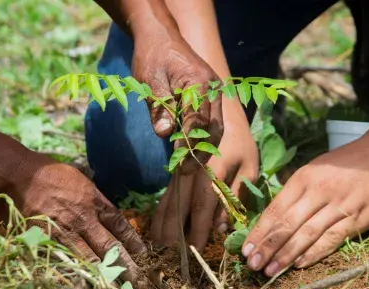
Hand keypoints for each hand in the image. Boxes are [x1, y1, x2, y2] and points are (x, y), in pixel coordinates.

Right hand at [8, 157, 147, 288]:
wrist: (19, 174)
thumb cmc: (50, 174)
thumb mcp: (82, 181)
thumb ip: (96, 200)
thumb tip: (110, 218)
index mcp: (95, 202)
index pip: (120, 226)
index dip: (133, 242)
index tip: (143, 255)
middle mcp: (84, 219)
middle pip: (111, 247)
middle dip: (127, 266)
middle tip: (140, 283)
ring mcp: (65, 232)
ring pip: (91, 259)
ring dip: (106, 276)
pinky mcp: (46, 241)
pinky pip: (65, 263)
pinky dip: (77, 276)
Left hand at [133, 36, 222, 172]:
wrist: (161, 37)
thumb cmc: (153, 58)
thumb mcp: (151, 81)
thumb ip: (160, 107)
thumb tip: (165, 133)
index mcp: (200, 83)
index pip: (198, 121)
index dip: (189, 144)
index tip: (179, 162)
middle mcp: (214, 89)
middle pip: (214, 129)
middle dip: (201, 152)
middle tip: (186, 171)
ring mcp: (216, 93)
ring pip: (217, 128)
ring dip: (205, 149)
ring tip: (189, 167)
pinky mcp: (212, 98)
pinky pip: (213, 122)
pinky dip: (205, 140)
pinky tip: (193, 153)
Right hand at [150, 106, 258, 250]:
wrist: (220, 117)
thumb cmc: (240, 144)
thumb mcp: (248, 167)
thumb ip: (236, 195)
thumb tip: (223, 226)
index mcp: (212, 169)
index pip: (203, 204)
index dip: (200, 227)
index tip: (198, 248)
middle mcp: (191, 172)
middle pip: (179, 205)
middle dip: (175, 231)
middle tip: (171, 255)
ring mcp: (179, 172)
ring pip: (168, 201)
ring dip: (163, 225)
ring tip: (159, 247)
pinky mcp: (175, 174)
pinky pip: (166, 196)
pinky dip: (161, 213)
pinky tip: (157, 229)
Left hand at [242, 136, 368, 276]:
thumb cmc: (346, 163)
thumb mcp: (314, 169)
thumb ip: (296, 192)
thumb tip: (274, 218)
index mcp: (303, 178)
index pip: (275, 209)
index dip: (259, 231)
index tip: (247, 248)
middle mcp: (318, 191)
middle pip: (287, 224)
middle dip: (267, 246)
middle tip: (252, 265)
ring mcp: (338, 205)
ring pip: (306, 234)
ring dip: (286, 254)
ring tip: (270, 270)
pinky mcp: (357, 217)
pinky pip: (332, 238)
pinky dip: (315, 252)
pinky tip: (300, 264)